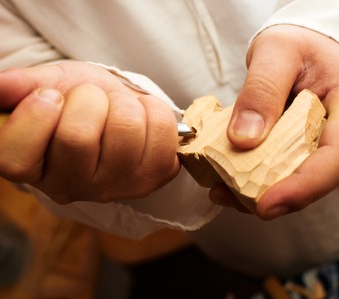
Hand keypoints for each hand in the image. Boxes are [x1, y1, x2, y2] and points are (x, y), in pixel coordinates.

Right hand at [0, 61, 179, 203]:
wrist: (114, 108)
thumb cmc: (75, 100)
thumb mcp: (42, 85)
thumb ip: (14, 87)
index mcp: (31, 168)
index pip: (14, 160)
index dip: (33, 118)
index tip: (49, 97)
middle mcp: (70, 187)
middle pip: (76, 138)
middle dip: (87, 100)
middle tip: (89, 101)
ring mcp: (114, 188)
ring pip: (124, 131)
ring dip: (122, 104)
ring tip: (115, 110)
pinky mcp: (152, 179)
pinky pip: (161, 131)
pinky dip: (152, 111)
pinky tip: (141, 120)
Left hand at [210, 25, 338, 218]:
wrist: (297, 47)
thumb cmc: (297, 44)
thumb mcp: (278, 53)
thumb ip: (262, 91)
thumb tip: (243, 138)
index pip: (334, 159)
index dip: (303, 187)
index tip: (266, 204)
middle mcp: (334, 135)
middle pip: (310, 178)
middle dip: (270, 196)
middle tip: (226, 195)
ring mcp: (313, 144)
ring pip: (290, 179)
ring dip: (254, 191)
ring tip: (218, 189)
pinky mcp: (292, 148)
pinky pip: (274, 168)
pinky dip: (248, 176)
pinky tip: (222, 176)